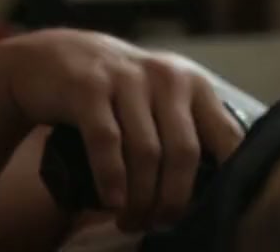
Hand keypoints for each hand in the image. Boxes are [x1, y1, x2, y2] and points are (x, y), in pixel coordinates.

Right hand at [0, 29, 244, 230]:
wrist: (52, 57)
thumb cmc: (118, 92)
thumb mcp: (160, 99)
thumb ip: (186, 132)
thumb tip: (209, 193)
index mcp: (194, 85)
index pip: (227, 136)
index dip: (224, 180)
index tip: (208, 210)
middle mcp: (167, 78)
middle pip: (184, 152)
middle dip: (173, 199)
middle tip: (158, 223)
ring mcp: (128, 79)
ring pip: (146, 152)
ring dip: (140, 197)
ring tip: (131, 220)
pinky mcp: (89, 87)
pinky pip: (106, 140)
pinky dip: (111, 177)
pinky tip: (112, 202)